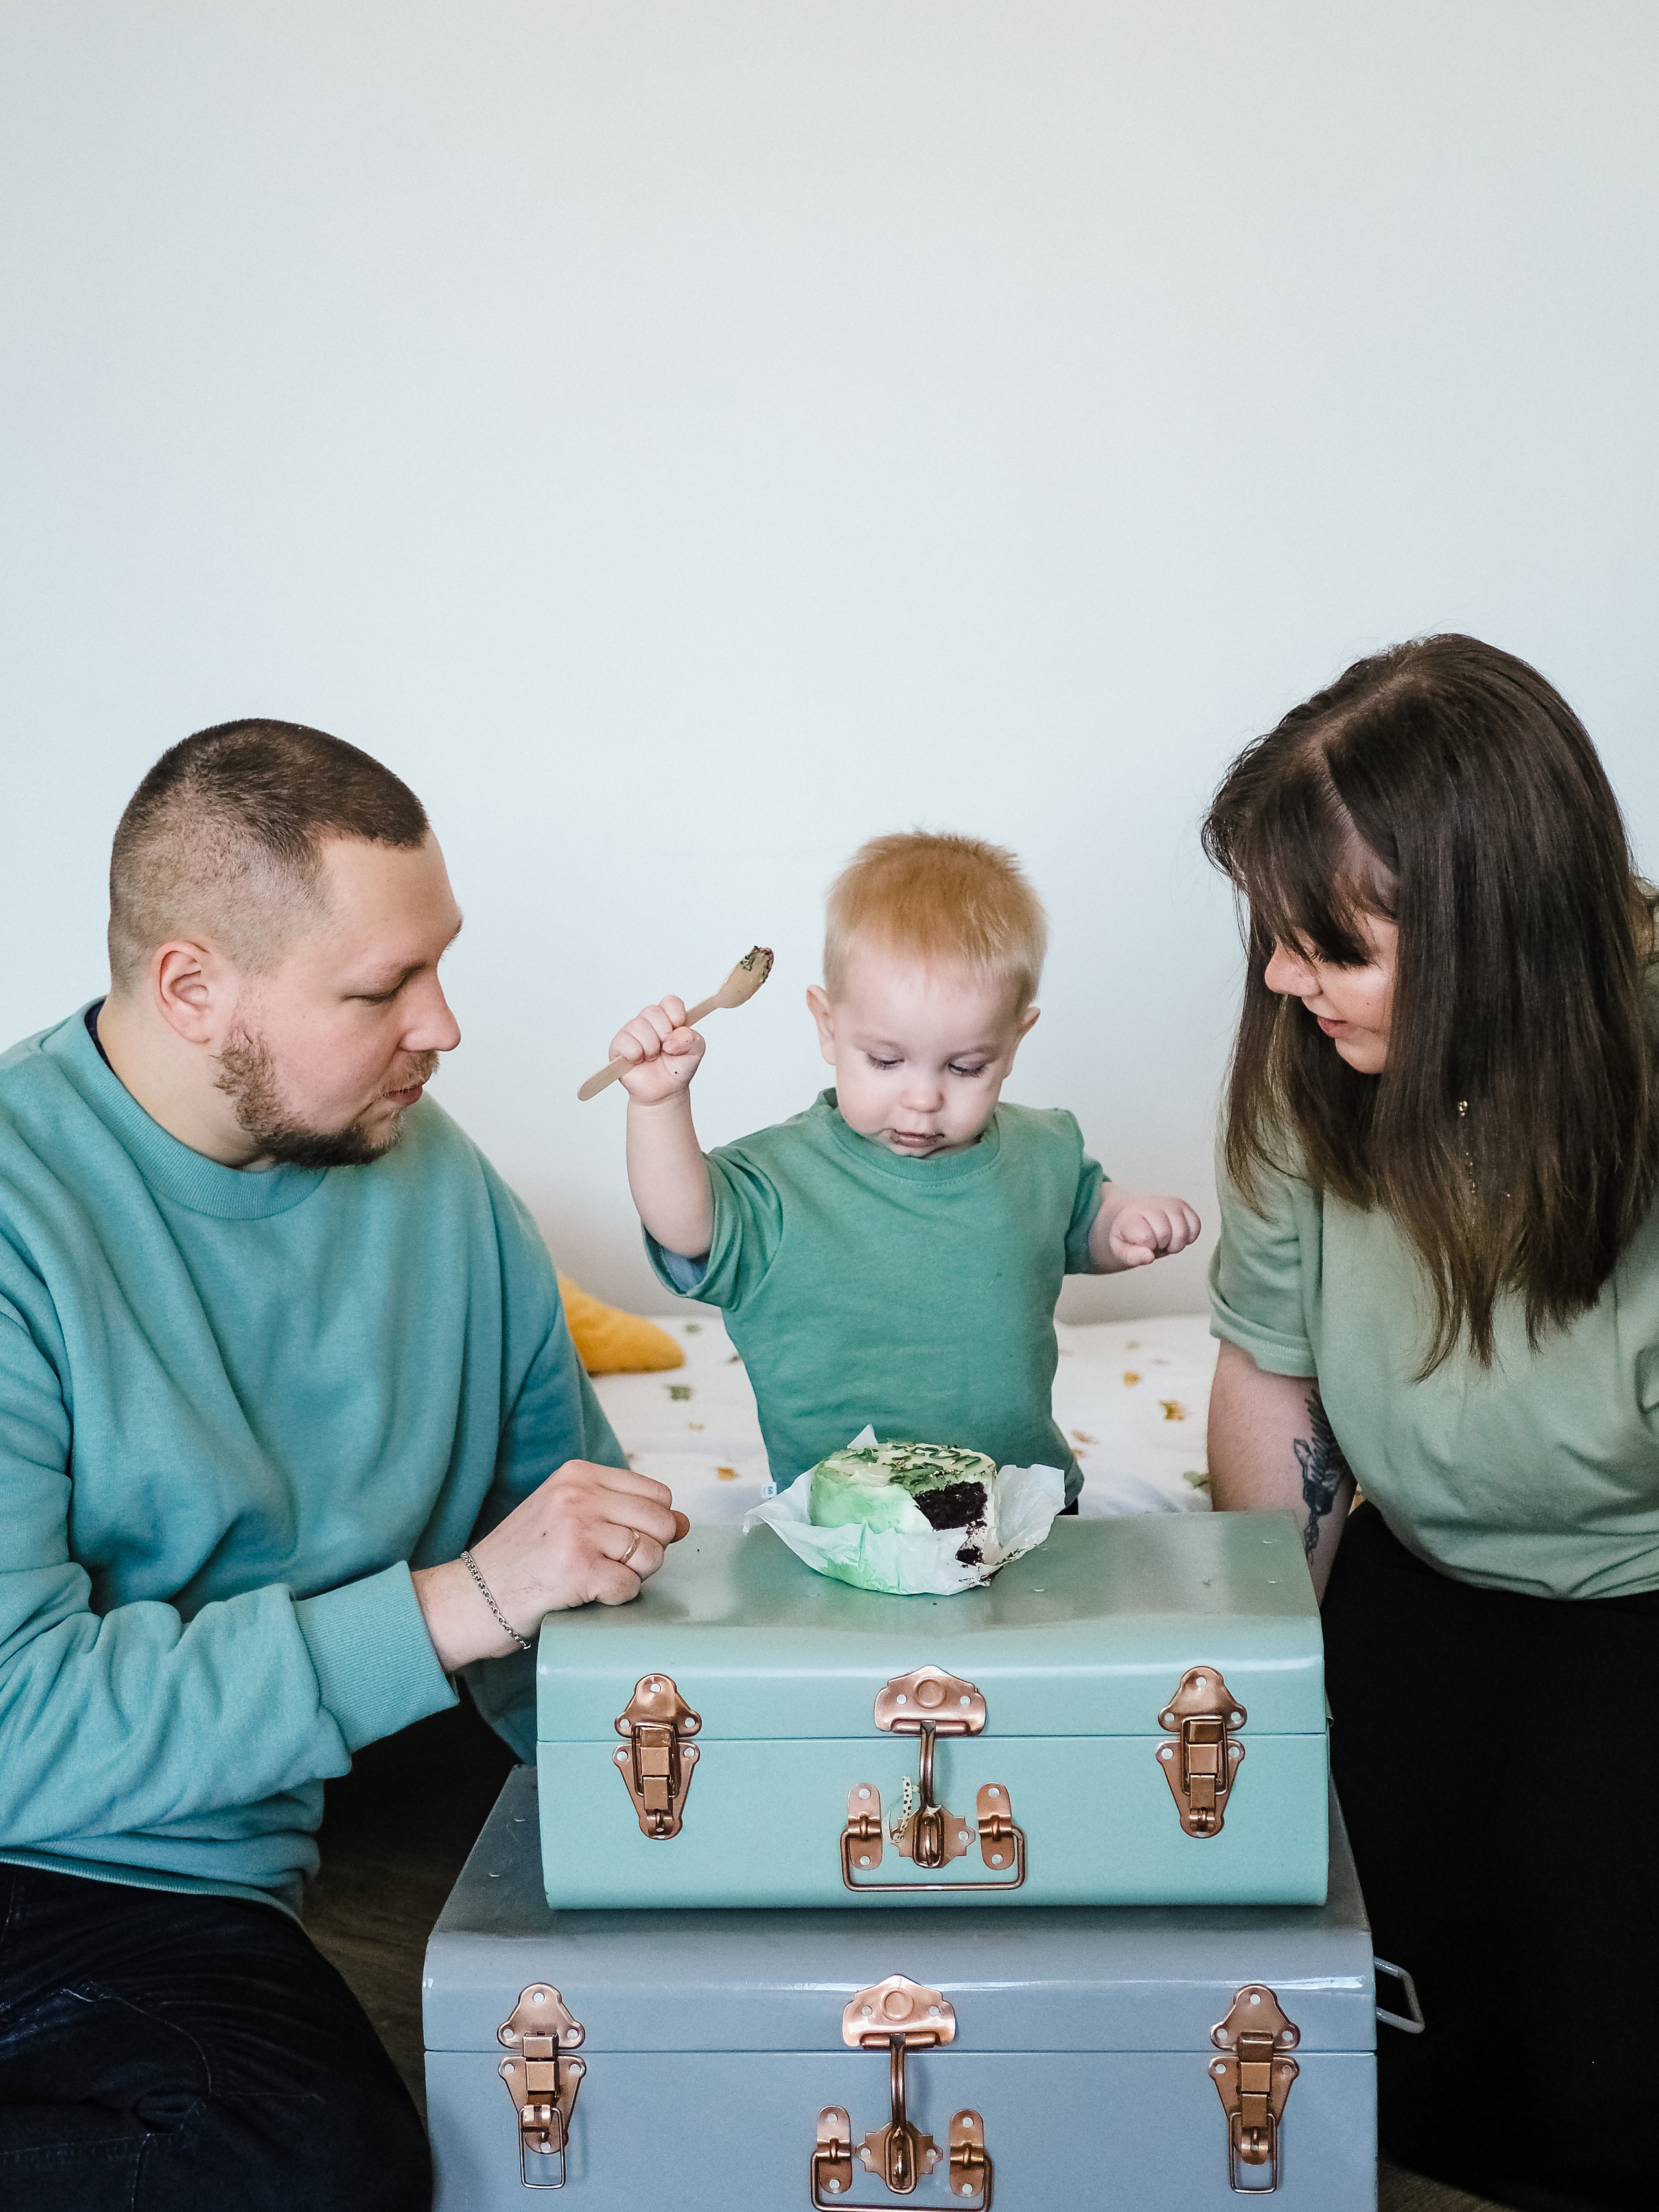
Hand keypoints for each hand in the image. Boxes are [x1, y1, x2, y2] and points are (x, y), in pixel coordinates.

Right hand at [413, 1461, 690, 1672]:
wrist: (470, 1598)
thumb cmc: (522, 1560)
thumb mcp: (566, 1515)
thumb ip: (622, 1511)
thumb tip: (684, 1521)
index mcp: (578, 1474)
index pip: (657, 1493)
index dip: (652, 1525)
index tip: (622, 1541)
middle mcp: (578, 1495)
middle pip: (661, 1523)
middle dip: (647, 1552)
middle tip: (609, 1565)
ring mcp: (577, 1530)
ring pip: (651, 1555)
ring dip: (632, 1576)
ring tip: (595, 1578)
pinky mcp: (577, 1569)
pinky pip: (629, 1586)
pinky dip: (615, 1598)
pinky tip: (585, 1594)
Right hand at [610, 997, 705, 1105]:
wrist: (664, 1092)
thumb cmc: (677, 1069)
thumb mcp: (695, 1052)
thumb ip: (692, 1039)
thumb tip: (674, 1038)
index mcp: (667, 1018)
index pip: (669, 1002)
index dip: (675, 1012)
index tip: (679, 1026)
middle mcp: (647, 1022)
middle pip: (652, 1011)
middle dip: (663, 1033)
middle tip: (665, 1049)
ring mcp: (631, 1032)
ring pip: (638, 1025)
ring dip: (651, 1047)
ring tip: (652, 1057)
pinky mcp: (617, 1046)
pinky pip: (625, 1041)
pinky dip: (636, 1053)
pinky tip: (639, 1060)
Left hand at [1103, 1192, 1202, 1269]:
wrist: (1133, 1218)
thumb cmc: (1128, 1235)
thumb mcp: (1121, 1250)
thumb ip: (1132, 1256)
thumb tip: (1148, 1257)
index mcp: (1131, 1216)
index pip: (1146, 1236)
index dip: (1147, 1247)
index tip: (1142, 1245)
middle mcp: (1150, 1205)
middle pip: (1166, 1234)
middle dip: (1161, 1246)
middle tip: (1154, 1244)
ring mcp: (1168, 1203)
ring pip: (1183, 1231)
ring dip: (1176, 1243)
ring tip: (1165, 1240)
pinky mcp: (1183, 1205)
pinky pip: (1196, 1225)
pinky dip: (1189, 1237)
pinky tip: (1176, 1236)